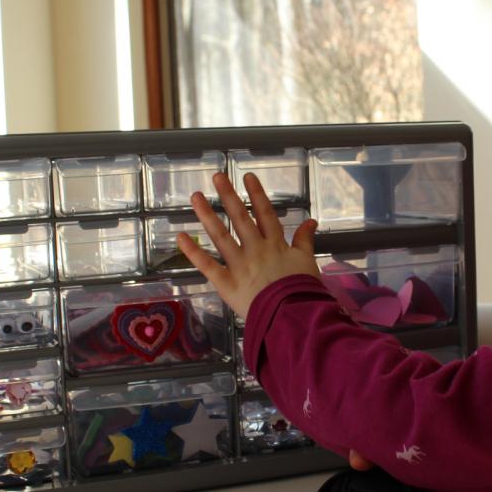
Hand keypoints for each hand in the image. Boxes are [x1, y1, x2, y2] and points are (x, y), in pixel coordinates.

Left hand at [180, 172, 319, 318]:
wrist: (292, 315)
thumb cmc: (302, 290)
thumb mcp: (308, 261)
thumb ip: (305, 240)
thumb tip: (310, 221)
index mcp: (275, 244)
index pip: (265, 214)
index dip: (256, 194)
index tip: (247, 176)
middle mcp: (255, 249)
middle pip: (240, 219)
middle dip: (228, 196)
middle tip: (217, 177)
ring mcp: (239, 265)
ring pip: (221, 236)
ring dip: (208, 215)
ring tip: (196, 197)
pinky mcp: (226, 283)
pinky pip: (207, 265)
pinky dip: (193, 252)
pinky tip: (181, 236)